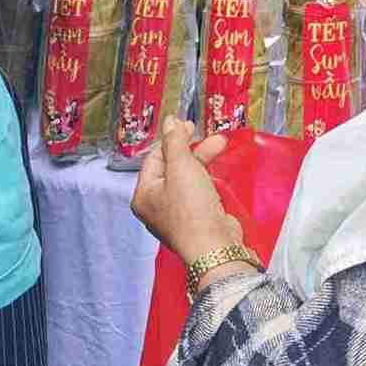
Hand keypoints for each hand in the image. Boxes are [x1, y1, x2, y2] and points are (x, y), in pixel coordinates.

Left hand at [130, 116, 242, 262]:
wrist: (214, 244)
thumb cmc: (191, 208)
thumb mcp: (181, 167)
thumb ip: (175, 141)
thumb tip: (170, 120)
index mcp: (144, 194)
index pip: (155, 158)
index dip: (171, 138)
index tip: (188, 124)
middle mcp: (156, 205)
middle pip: (171, 167)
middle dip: (191, 148)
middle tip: (206, 134)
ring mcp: (176, 214)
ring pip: (186, 178)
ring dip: (202, 160)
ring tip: (221, 145)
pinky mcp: (195, 218)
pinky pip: (197, 191)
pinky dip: (206, 177)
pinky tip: (217, 171)